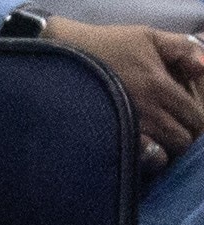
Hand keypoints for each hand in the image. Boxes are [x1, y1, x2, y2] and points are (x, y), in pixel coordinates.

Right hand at [43, 18, 203, 169]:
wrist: (64, 57)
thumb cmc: (107, 46)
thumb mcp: (149, 36)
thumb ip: (183, 49)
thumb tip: (203, 70)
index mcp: (159, 87)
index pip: (194, 117)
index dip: (197, 123)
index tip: (189, 121)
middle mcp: (146, 112)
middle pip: (181, 140)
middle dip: (184, 138)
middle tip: (175, 132)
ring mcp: (124, 129)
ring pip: (160, 155)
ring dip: (165, 151)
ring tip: (158, 143)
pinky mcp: (106, 139)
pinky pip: (132, 160)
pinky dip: (142, 159)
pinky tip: (139, 151)